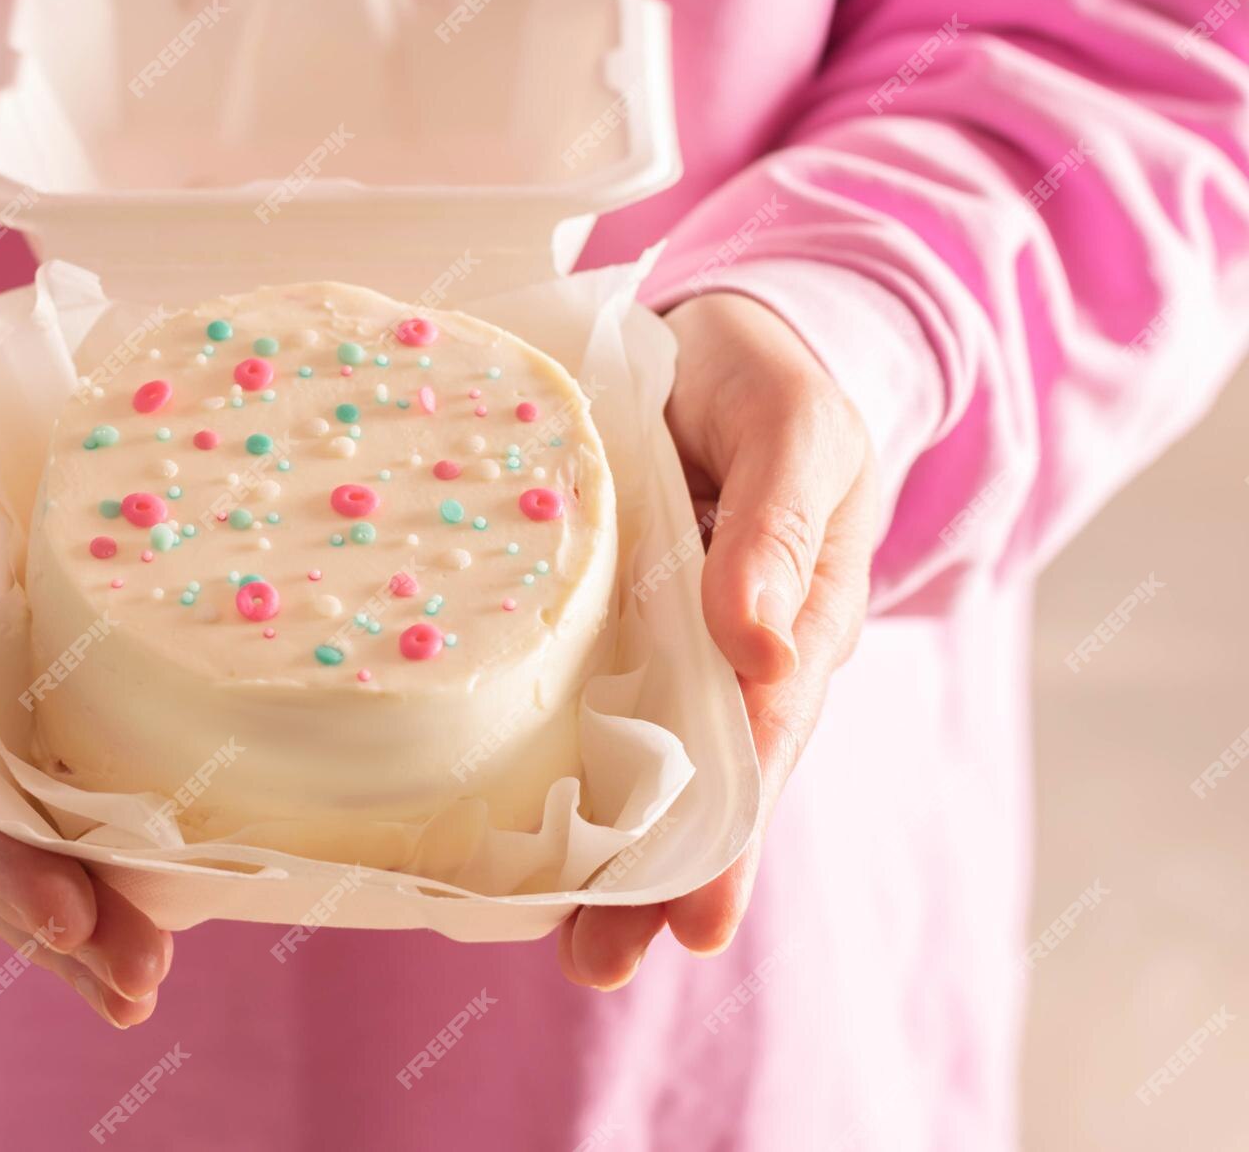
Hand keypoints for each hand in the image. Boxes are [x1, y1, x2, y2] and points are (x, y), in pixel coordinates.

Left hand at [560, 294, 878, 987]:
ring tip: (551, 939)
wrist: (726, 334)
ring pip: (635, 757)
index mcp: (797, 625)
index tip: (694, 921)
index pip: (760, 746)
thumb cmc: (775, 384)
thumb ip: (777, 531)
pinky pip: (579, 693)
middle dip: (652, 878)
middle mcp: (729, 653)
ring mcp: (664, 639)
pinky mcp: (603, 613)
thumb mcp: (794, 435)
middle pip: (695, 783)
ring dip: (599, 848)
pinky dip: (554, 759)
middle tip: (596, 967)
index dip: (727, 836)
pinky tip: (506, 818)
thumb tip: (756, 643)